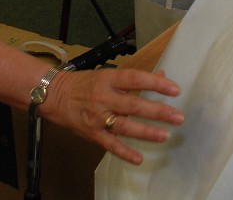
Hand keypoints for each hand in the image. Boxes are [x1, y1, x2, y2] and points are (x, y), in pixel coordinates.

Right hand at [44, 67, 182, 164]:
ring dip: (146, 132)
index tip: (174, 89)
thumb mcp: (108, 75)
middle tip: (178, 117)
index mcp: (108, 79)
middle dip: (158, 112)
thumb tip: (161, 77)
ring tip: (164, 136)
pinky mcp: (92, 133)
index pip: (135, 79)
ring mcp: (97, 117)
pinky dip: (124, 152)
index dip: (155, 84)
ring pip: (124, 126)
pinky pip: (110, 144)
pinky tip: (138, 158)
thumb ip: (134, 79)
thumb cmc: (84, 84)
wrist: (54, 95)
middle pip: (134, 105)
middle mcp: (104, 98)